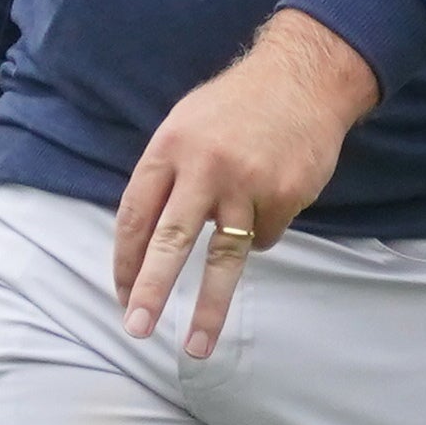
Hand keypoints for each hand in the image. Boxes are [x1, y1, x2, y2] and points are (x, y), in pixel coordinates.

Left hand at [113, 10, 382, 358]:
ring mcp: (246, 182)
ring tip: (195, 347)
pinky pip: (264, 236)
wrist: (305, 77)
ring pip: (223, 257)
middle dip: (150, 289)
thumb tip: (143, 242)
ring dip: (208, 308)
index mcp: (169, 147)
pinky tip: (269, 204)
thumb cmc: (238, 106)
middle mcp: (204, 166)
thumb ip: (165, 176)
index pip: (135, 215)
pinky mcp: (283, 195)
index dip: (125, 261)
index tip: (121, 296)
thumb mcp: (186, 125)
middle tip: (135, 328)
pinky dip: (259, 234)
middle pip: (170, 239)